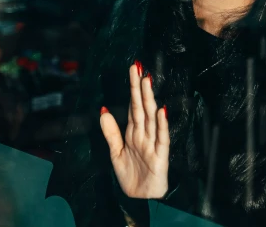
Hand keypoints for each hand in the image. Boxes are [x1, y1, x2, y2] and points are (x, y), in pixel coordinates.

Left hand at [100, 62, 169, 198]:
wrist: (141, 198)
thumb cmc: (131, 175)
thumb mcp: (115, 153)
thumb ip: (110, 132)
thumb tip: (103, 110)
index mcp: (133, 132)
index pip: (133, 106)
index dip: (132, 89)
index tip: (132, 71)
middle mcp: (144, 134)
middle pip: (141, 107)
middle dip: (139, 87)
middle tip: (138, 67)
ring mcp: (153, 143)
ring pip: (151, 117)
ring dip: (149, 99)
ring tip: (147, 81)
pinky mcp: (160, 155)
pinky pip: (161, 137)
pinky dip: (162, 124)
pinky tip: (161, 110)